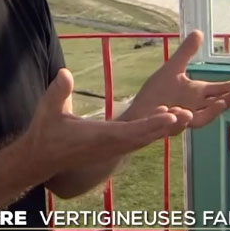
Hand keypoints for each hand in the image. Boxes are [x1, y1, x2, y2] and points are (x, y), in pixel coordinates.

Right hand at [20, 68, 191, 182]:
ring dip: (164, 129)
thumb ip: (58, 92)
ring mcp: (113, 149)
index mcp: (99, 137)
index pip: (131, 131)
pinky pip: (138, 140)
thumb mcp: (48, 109)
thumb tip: (65, 73)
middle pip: (144, 137)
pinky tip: (166, 119)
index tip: (170, 115)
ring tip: (185, 114)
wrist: (42, 157)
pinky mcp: (113, 148)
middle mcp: (111, 146)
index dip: (151, 124)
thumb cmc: (45, 132)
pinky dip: (153, 130)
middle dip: (166, 126)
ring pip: (144, 139)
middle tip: (188, 113)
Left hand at [123, 30, 229, 127]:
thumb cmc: (157, 93)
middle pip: (215, 105)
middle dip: (228, 99)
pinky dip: (178, 120)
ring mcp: (181, 118)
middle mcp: (194, 107)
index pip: (220, 90)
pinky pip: (173, 125)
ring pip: (199, 118)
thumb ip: (186, 52)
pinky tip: (182, 113)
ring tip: (220, 102)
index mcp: (196, 94)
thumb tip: (199, 32)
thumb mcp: (172, 68)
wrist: (138, 113)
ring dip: (210, 112)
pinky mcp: (166, 125)